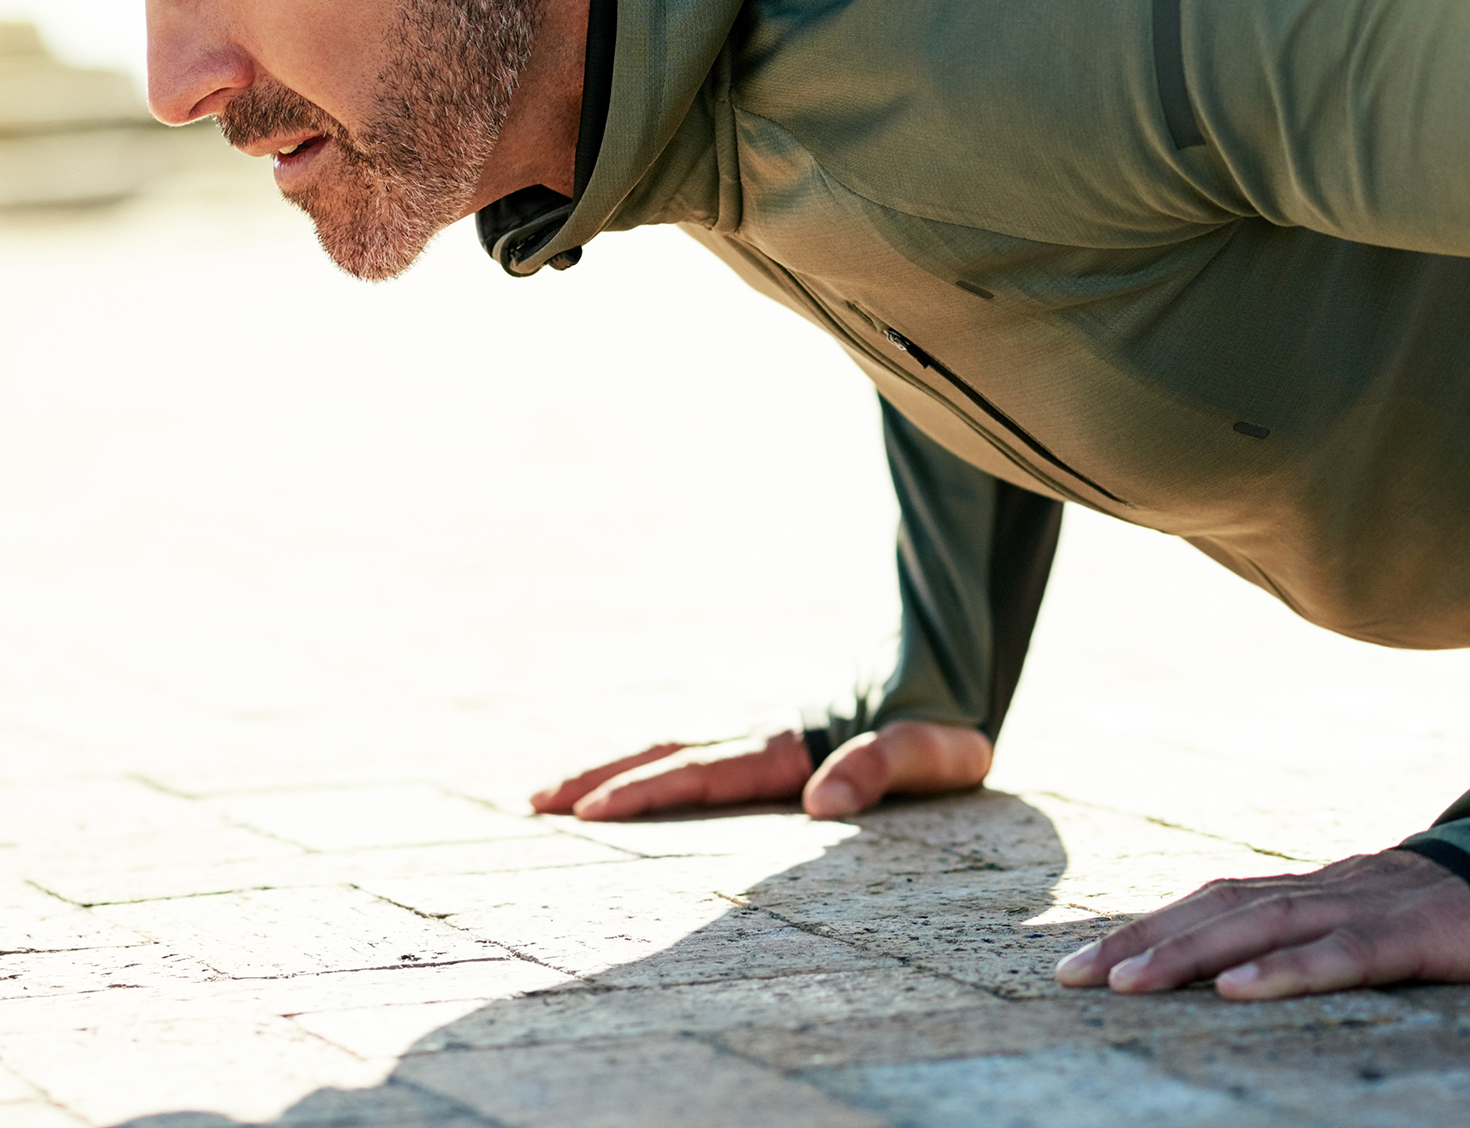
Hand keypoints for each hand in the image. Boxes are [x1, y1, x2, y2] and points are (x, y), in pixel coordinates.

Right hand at [529, 720, 992, 821]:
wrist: (952, 679)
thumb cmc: (946, 726)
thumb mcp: (933, 753)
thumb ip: (882, 766)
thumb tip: (819, 806)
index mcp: (790, 746)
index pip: (704, 773)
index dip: (648, 792)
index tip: (591, 812)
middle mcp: (762, 737)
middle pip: (668, 757)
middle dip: (602, 780)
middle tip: (537, 804)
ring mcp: (760, 738)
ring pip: (671, 752)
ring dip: (613, 772)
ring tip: (550, 796)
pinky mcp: (769, 749)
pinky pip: (694, 759)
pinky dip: (648, 771)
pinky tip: (624, 787)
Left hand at [1055, 848, 1469, 1000]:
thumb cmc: (1417, 916)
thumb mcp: (1347, 926)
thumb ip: (1289, 938)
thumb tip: (1214, 968)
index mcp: (1295, 893)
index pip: (1201, 904)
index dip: (1139, 928)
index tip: (1076, 963)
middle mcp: (1311, 892)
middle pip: (1210, 909)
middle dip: (1137, 941)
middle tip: (1075, 976)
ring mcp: (1353, 909)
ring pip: (1255, 926)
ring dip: (1184, 953)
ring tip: (1127, 984)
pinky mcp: (1399, 938)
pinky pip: (1334, 956)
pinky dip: (1281, 971)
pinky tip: (1234, 991)